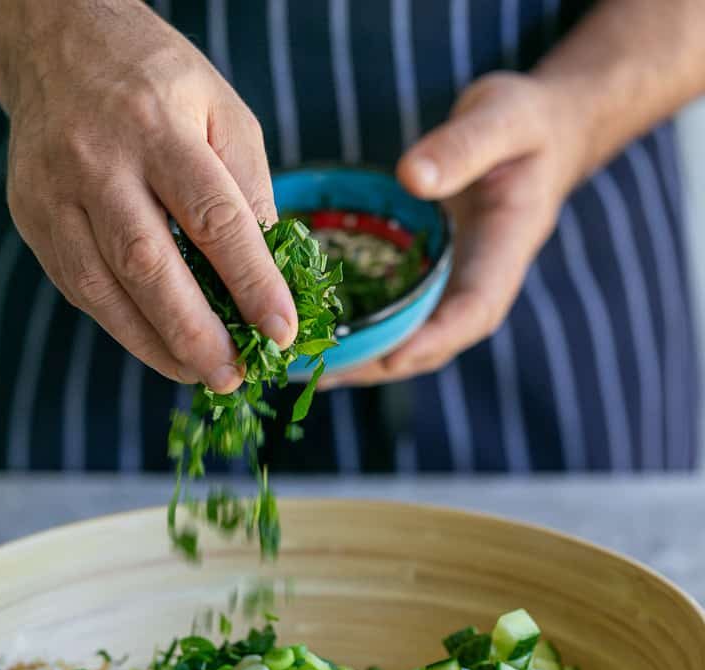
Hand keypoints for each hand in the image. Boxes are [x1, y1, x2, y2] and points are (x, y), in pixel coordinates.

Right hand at [0, 0, 296, 392]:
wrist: (56, 46)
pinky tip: (161, 348)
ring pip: (103, 289)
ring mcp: (54, 193)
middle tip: (234, 376)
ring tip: (200, 375)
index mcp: (157, 127)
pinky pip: (81, 289)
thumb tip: (270, 277)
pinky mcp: (33, 220)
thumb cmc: (157, 85)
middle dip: (196, 333)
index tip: (281, 332)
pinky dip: (124, 328)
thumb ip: (249, 190)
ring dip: (156, 346)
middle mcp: (98, 160)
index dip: (251, 282)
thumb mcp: (223, 112)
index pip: (213, 217)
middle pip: (148, 264)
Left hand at [322, 72, 581, 386]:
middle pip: (434, 342)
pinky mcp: (427, 278)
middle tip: (328, 373)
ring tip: (309, 369)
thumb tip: (412, 178)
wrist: (536, 135)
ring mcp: (451, 286)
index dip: (433, 339)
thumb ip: (463, 146)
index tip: (391, 357)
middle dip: (383, 363)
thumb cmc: (526, 125)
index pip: (473, 311)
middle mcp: (477, 283)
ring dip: (364, 359)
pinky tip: (313, 335)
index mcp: (504, 254)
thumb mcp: (502, 119)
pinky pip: (395, 313)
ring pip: (410, 338)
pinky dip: (360, 331)